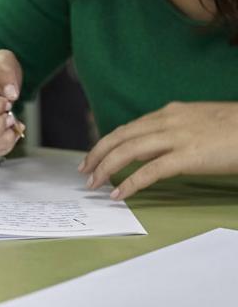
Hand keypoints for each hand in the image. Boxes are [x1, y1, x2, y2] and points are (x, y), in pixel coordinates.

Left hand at [79, 102, 237, 199]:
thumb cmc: (234, 130)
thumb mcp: (198, 125)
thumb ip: (172, 134)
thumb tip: (149, 152)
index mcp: (170, 113)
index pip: (128, 128)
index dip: (106, 143)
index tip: (93, 156)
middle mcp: (168, 120)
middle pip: (120, 137)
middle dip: (97, 154)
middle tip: (84, 171)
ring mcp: (177, 137)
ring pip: (128, 151)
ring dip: (105, 168)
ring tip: (93, 183)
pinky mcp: (188, 156)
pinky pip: (149, 171)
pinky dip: (129, 183)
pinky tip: (118, 194)